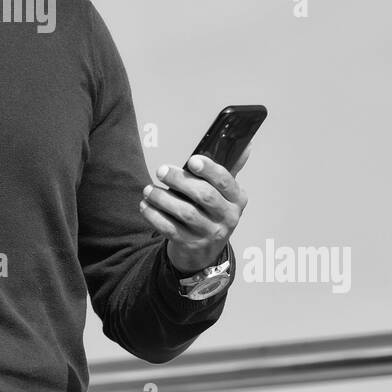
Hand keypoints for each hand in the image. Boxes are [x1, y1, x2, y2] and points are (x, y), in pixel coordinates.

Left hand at [139, 145, 250, 274]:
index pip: (225, 181)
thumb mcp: (225, 192)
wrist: (204, 251)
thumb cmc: (212, 211)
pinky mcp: (191, 245)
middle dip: (180, 181)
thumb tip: (247, 141)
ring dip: (163, 198)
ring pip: (186, 213)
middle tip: (161, 170)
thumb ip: (231, 166)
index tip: (191, 160)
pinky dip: (155, 216)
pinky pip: (170, 229)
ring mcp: (210, 234)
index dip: (209, 169)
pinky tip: (145, 205)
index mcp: (237, 199)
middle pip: (205, 196)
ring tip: (148, 189)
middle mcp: (228, 217)